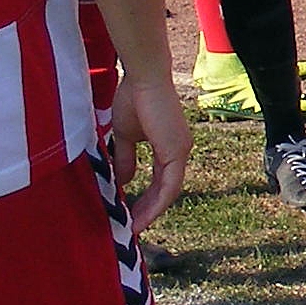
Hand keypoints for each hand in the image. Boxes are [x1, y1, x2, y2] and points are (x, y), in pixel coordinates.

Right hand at [110, 72, 193, 235]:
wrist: (142, 77)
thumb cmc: (134, 97)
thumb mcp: (125, 136)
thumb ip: (126, 158)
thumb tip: (124, 180)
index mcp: (169, 146)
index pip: (160, 181)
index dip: (147, 199)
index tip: (130, 213)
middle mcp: (179, 151)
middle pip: (166, 190)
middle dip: (148, 210)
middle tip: (131, 227)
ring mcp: (181, 151)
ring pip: (169, 192)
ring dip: (151, 211)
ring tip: (134, 228)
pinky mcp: (177, 151)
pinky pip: (169, 186)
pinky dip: (156, 203)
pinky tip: (142, 216)